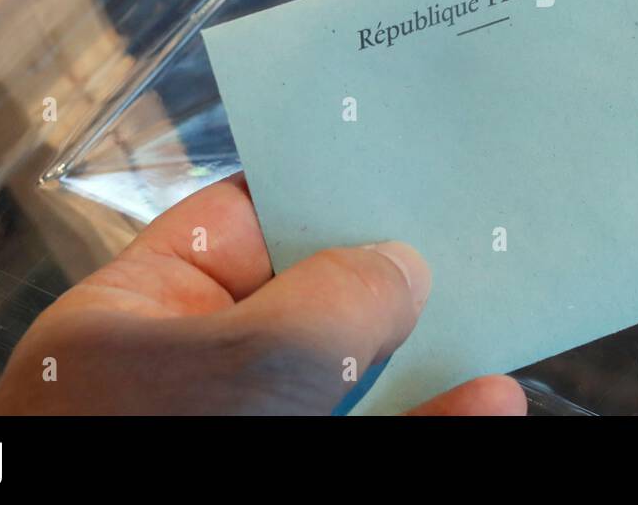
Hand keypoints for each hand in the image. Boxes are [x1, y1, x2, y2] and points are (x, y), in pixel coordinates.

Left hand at [0, 175, 526, 414]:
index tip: (402, 169)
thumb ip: (333, 299)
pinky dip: (432, 419)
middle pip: (308, 300)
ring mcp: (247, 428)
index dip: (320, 190)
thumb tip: (400, 266)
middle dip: (388, 272)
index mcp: (142, 314)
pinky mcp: (301, 467)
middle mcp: (193, 372)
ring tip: (496, 316)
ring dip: (427, 354)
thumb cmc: (156, 454)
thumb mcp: (249, 362)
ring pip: (349, 383)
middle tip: (471, 236)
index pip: (238, 221)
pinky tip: (486, 402)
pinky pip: (372, 437)